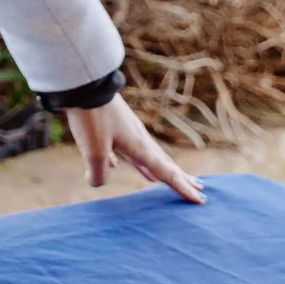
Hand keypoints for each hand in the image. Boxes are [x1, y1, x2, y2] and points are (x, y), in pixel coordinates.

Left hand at [66, 98, 206, 203]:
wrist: (83, 82)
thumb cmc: (92, 116)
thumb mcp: (94, 150)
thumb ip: (98, 173)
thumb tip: (96, 182)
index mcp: (141, 147)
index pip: (166, 173)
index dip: (183, 188)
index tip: (201, 200)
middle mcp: (138, 139)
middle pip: (163, 163)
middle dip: (180, 178)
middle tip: (199, 188)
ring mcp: (126, 129)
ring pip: (144, 154)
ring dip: (153, 168)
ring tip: (156, 180)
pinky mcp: (110, 123)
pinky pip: (121, 147)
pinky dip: (123, 158)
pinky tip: (114, 164)